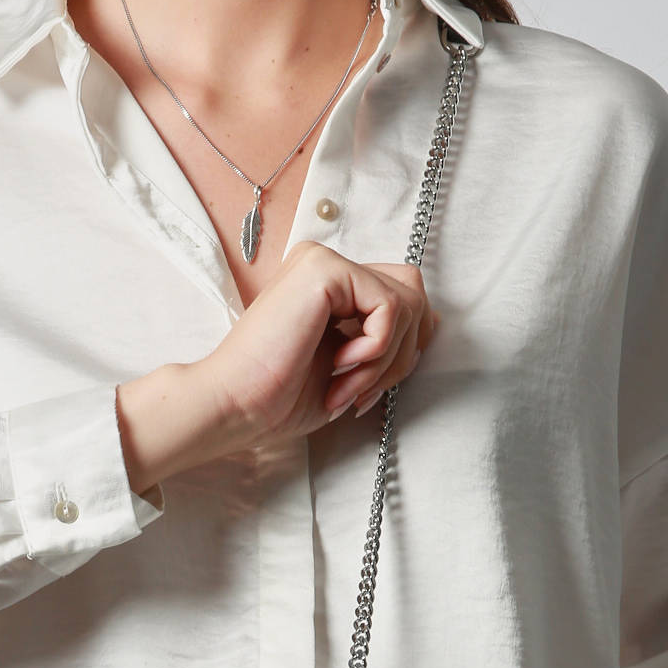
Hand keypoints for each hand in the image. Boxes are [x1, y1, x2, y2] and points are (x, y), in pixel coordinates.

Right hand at [116, 240, 440, 492]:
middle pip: (412, 290)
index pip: (399, 295)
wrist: (236, 406)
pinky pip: (390, 305)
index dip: (402, 346)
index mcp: (327, 285)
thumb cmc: (279, 399)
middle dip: (402, 352)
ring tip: (347, 386)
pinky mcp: (326, 269)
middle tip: (361, 392)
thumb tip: (431, 323)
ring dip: (386, 359)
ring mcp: (324, 261)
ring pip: (407, 300)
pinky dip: (376, 348)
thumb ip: (383, 340)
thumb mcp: (349, 368)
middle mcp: (326, 264)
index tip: (366, 391)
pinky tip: (340, 366)